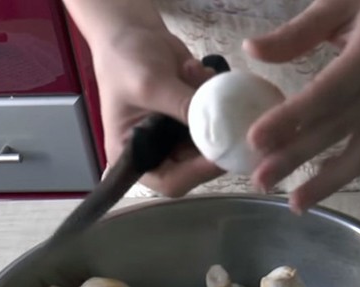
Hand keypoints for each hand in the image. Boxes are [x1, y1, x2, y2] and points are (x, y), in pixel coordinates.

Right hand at [93, 26, 223, 195]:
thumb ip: (181, 106)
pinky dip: (215, 96)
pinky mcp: (195, 117)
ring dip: (216, 113)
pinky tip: (197, 71)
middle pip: (197, 166)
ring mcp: (179, 136)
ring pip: (212, 141)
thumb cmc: (126, 62)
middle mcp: (158, 153)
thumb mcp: (150, 84)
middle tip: (233, 119)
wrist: (132, 33)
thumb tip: (217, 126)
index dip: (198, 173)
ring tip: (195, 77)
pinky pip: (217, 118)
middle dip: (216, 141)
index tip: (221, 151)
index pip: (170, 182)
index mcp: (133, 157)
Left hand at [244, 0, 359, 212]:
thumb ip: (297, 32)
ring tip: (296, 204)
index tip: (255, 139)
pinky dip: (349, 171)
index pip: (326, 94)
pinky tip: (322, 184)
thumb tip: (251, 51)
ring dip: (330, 181)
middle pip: (339, 130)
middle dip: (298, 158)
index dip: (290, 119)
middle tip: (261, 181)